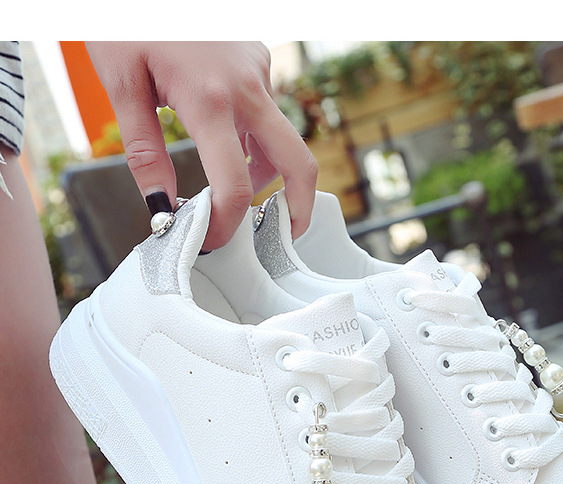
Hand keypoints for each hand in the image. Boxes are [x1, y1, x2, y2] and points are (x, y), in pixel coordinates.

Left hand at [86, 41, 317, 249]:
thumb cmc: (126, 15)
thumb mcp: (121, 82)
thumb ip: (143, 151)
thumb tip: (161, 206)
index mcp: (210, 99)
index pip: (233, 185)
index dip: (227, 224)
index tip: (213, 239)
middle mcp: (248, 88)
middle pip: (297, 164)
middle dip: (298, 209)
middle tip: (284, 237)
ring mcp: (260, 72)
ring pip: (283, 140)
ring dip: (268, 172)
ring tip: (236, 185)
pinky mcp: (260, 60)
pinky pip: (267, 111)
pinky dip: (253, 135)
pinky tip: (226, 132)